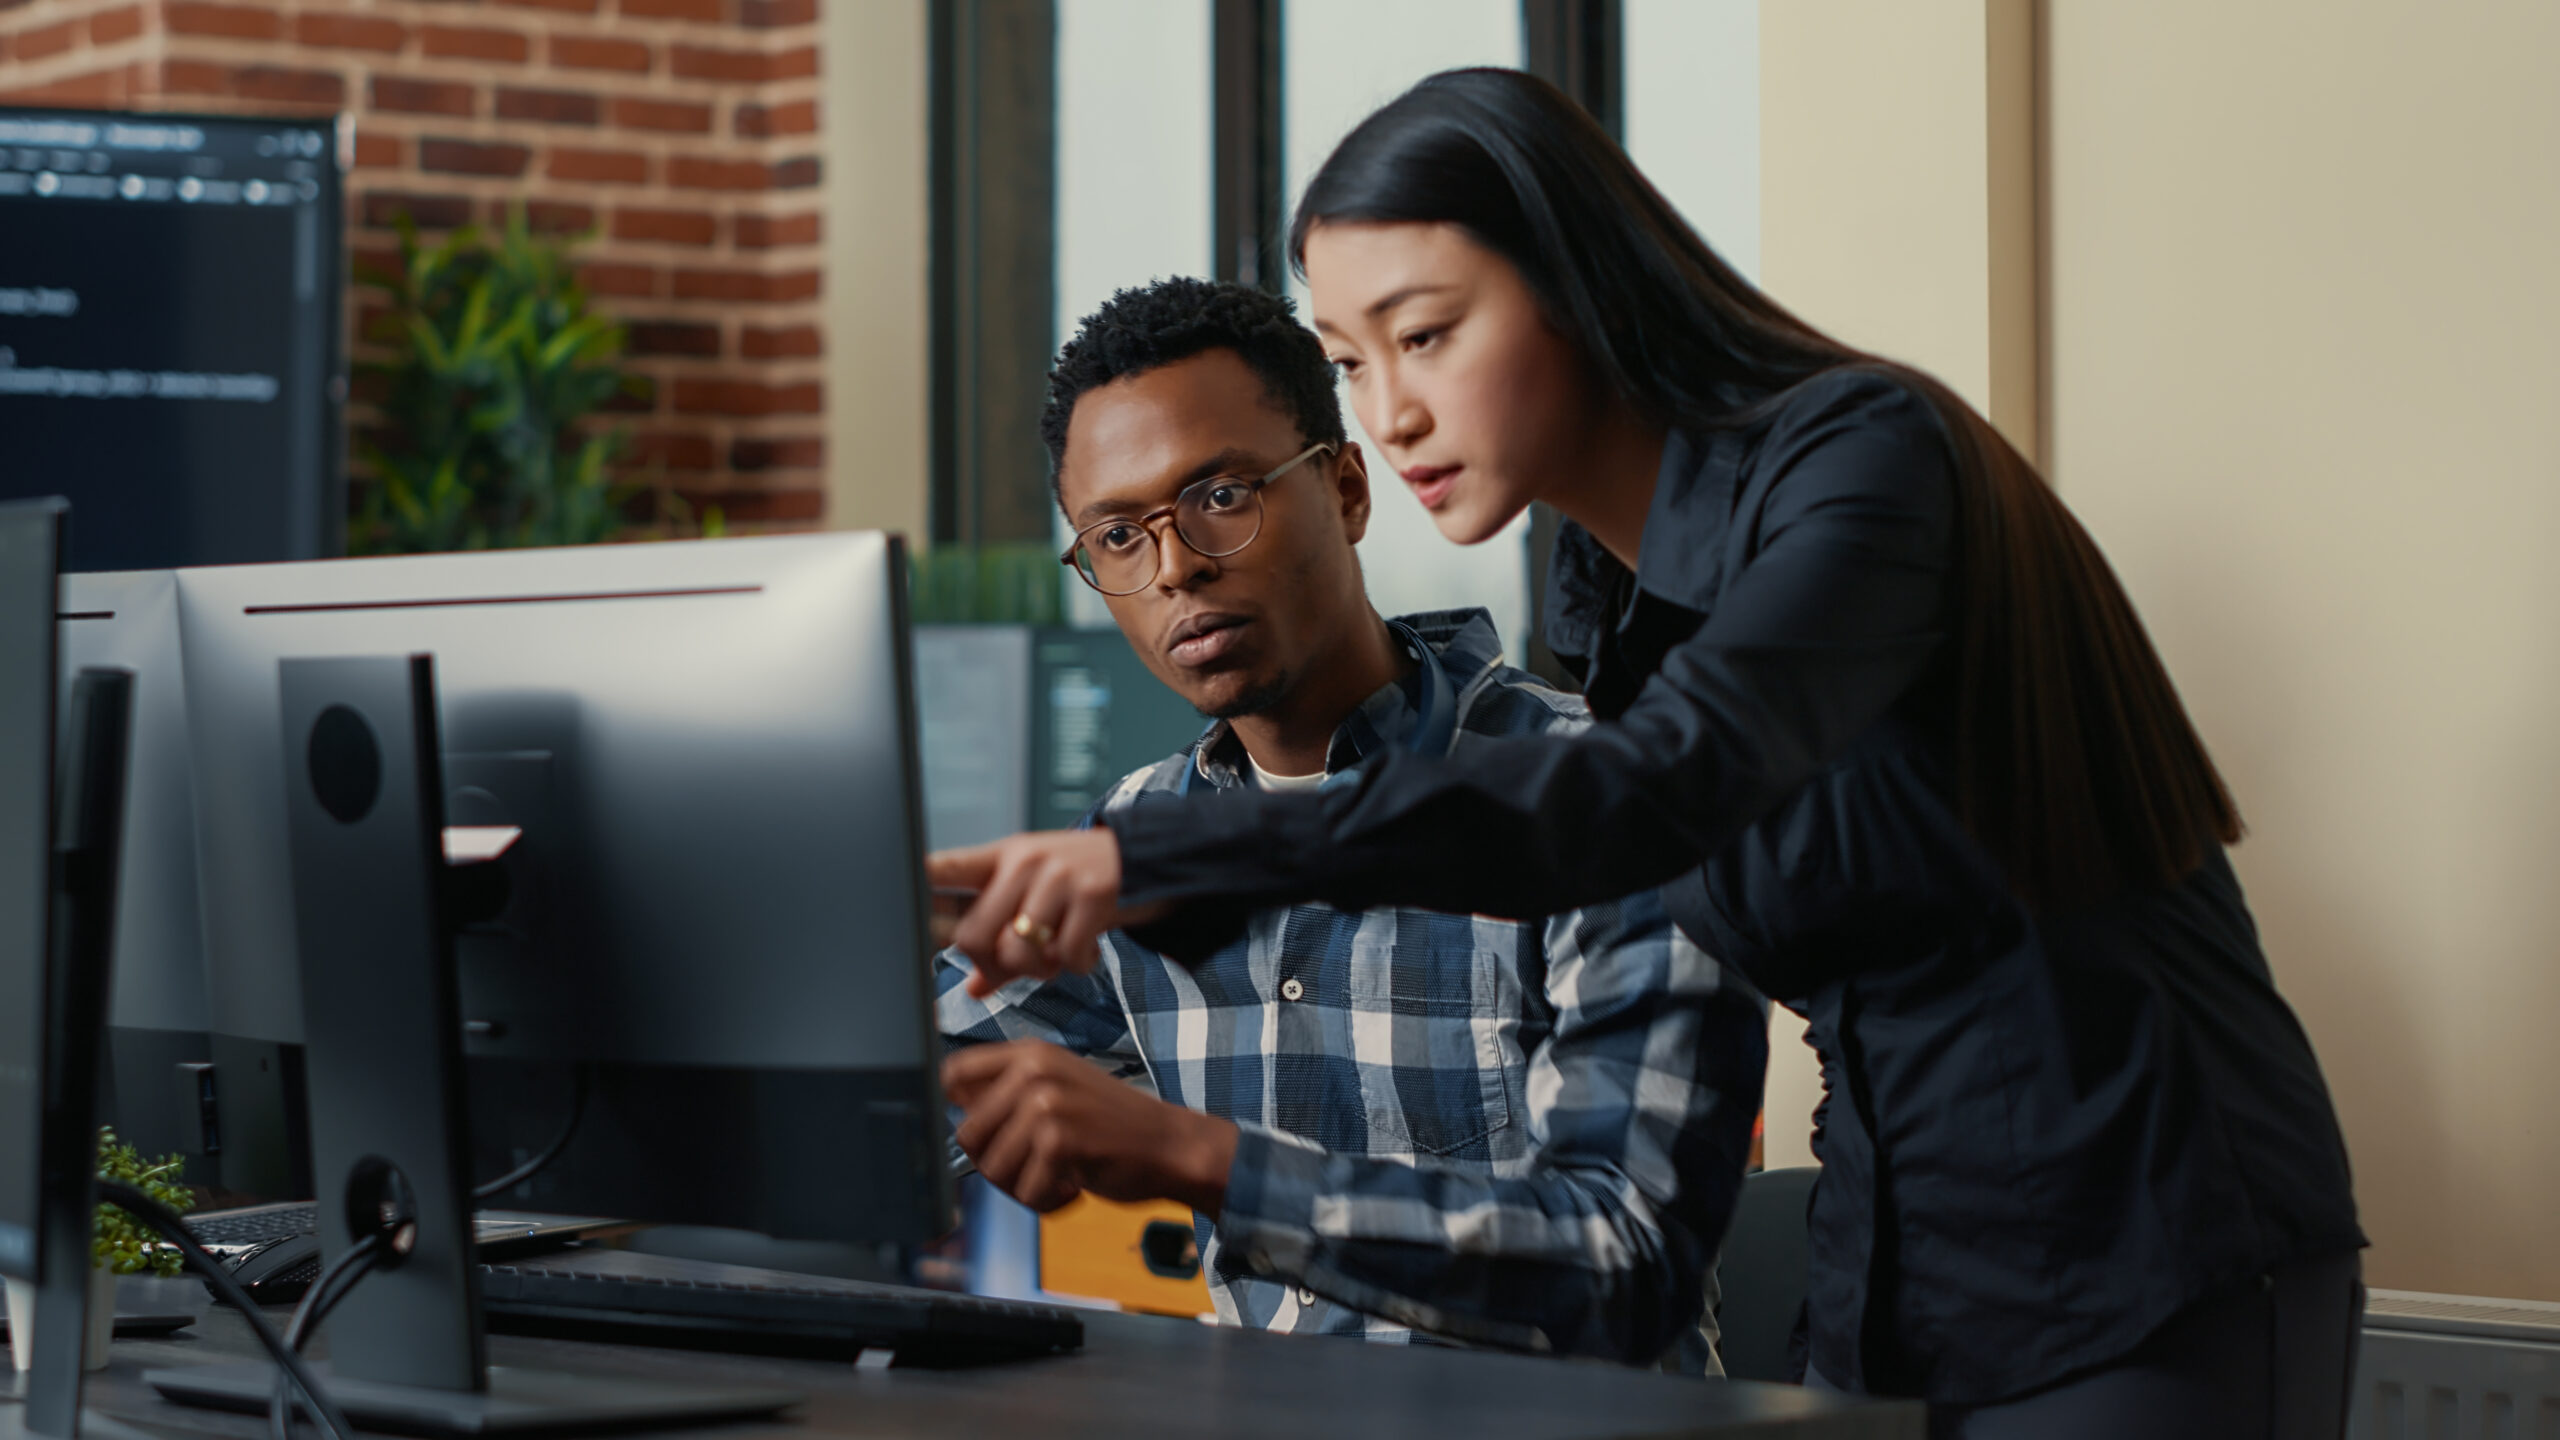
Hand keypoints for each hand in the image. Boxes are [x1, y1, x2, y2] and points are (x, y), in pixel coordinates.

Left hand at [928, 830, 1160, 996]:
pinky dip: (1076, 966)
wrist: (1143, 856)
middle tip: (1016, 967)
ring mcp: (1057, 876)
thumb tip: (974, 990)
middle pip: (973, 935)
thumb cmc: (1075, 882)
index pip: (945, 866)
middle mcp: (1023, 862)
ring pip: (1017, 951)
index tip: (887, 898)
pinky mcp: (1092, 894)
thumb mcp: (1034, 895)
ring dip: (1037, 971)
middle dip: (992, 966)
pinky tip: (1085, 952)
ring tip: (1055, 959)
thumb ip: (1001, 941)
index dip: (914, 883)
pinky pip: (1065, 956)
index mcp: (999, 857)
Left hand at [942, 1040, 1235, 1214]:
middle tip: (1034, 1166)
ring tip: (1057, 1176)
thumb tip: (951, 1109)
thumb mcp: (1059, 1087)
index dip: (959, 1110)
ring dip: (1023, 1187)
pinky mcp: (1058, 1141)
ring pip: (992, 1170)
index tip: (989, 1132)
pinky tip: (1073, 1187)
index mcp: (1030, 1054)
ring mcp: (1046, 1104)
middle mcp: (1034, 1071)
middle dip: (996, 1164)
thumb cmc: (1112, 1126)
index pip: (954, 1074)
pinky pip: (1024, 1192)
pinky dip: (1047, 1202)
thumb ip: (1009, 1092)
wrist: (1171, 1145)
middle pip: (967, 1135)